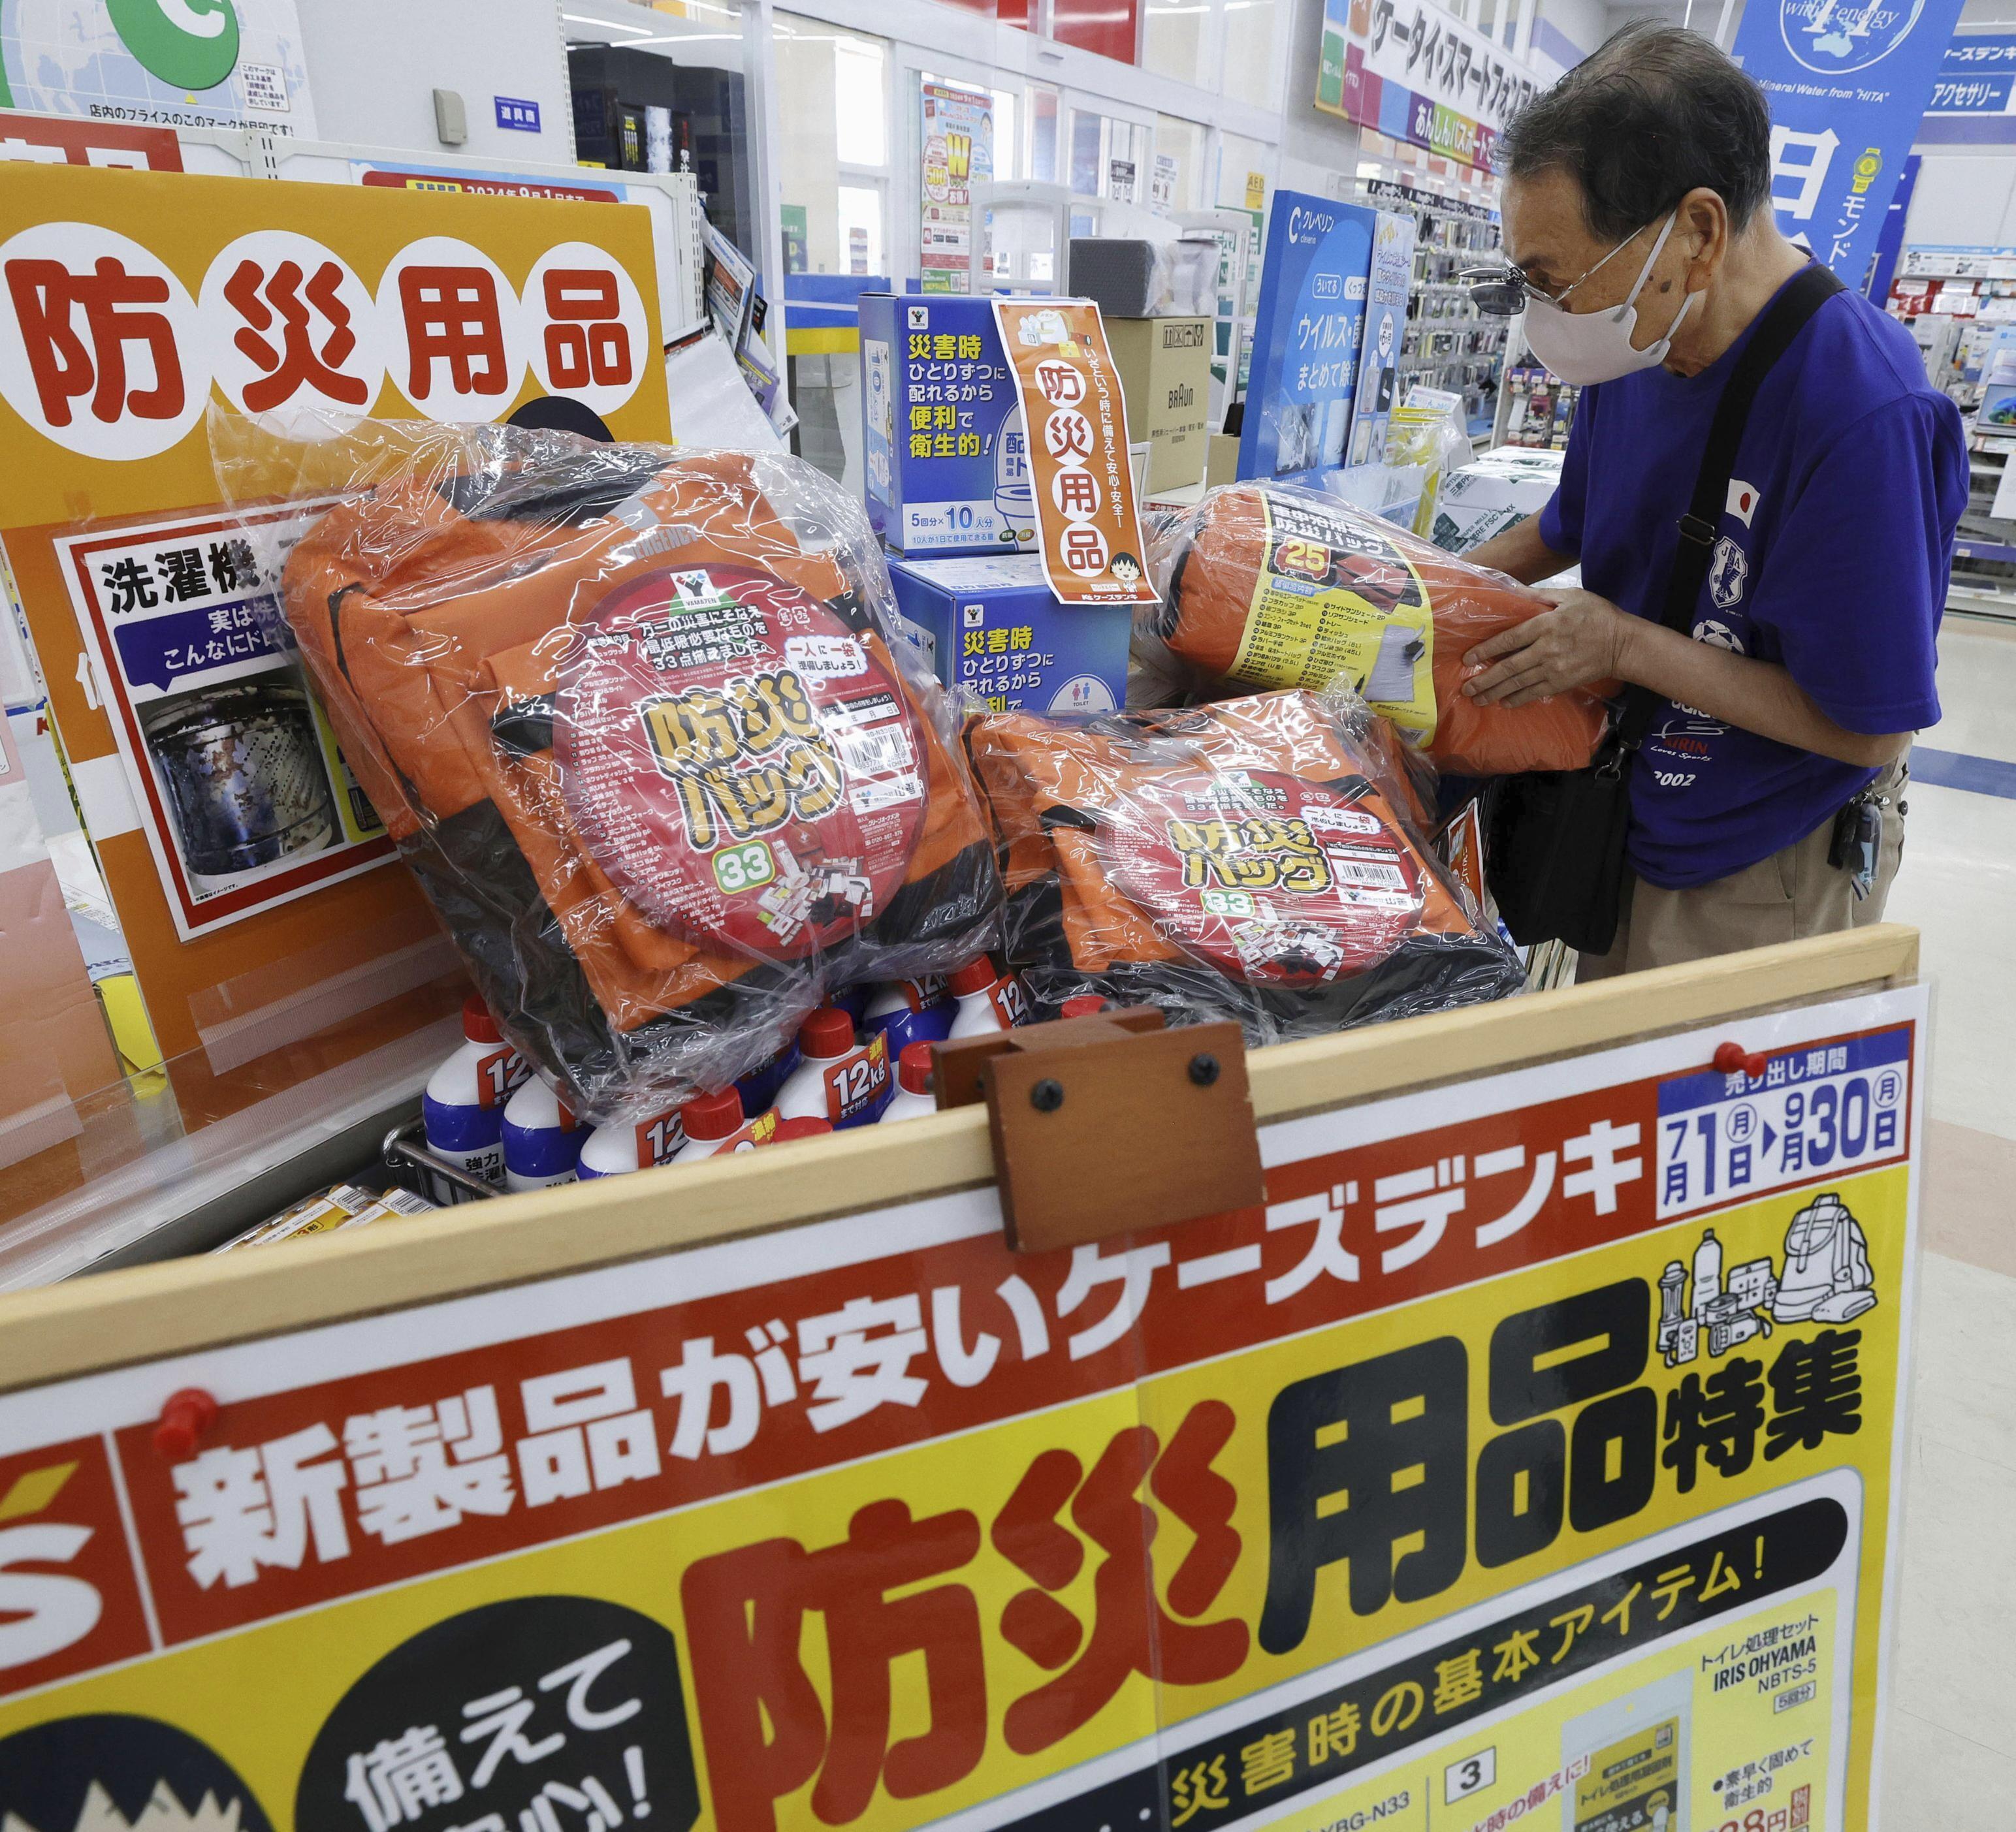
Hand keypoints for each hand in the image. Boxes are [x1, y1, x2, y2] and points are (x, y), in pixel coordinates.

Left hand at [1460, 587, 1636, 707]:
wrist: (1623, 643)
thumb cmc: (1597, 615)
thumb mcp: (1570, 596)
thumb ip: (1540, 596)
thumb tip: (1513, 591)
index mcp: (1546, 625)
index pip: (1509, 639)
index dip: (1486, 649)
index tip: (1468, 658)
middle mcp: (1546, 649)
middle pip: (1509, 667)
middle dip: (1485, 679)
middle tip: (1466, 688)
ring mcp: (1554, 669)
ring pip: (1518, 683)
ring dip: (1495, 692)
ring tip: (1477, 699)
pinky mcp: (1563, 683)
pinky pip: (1535, 693)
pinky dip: (1518, 699)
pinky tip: (1504, 703)